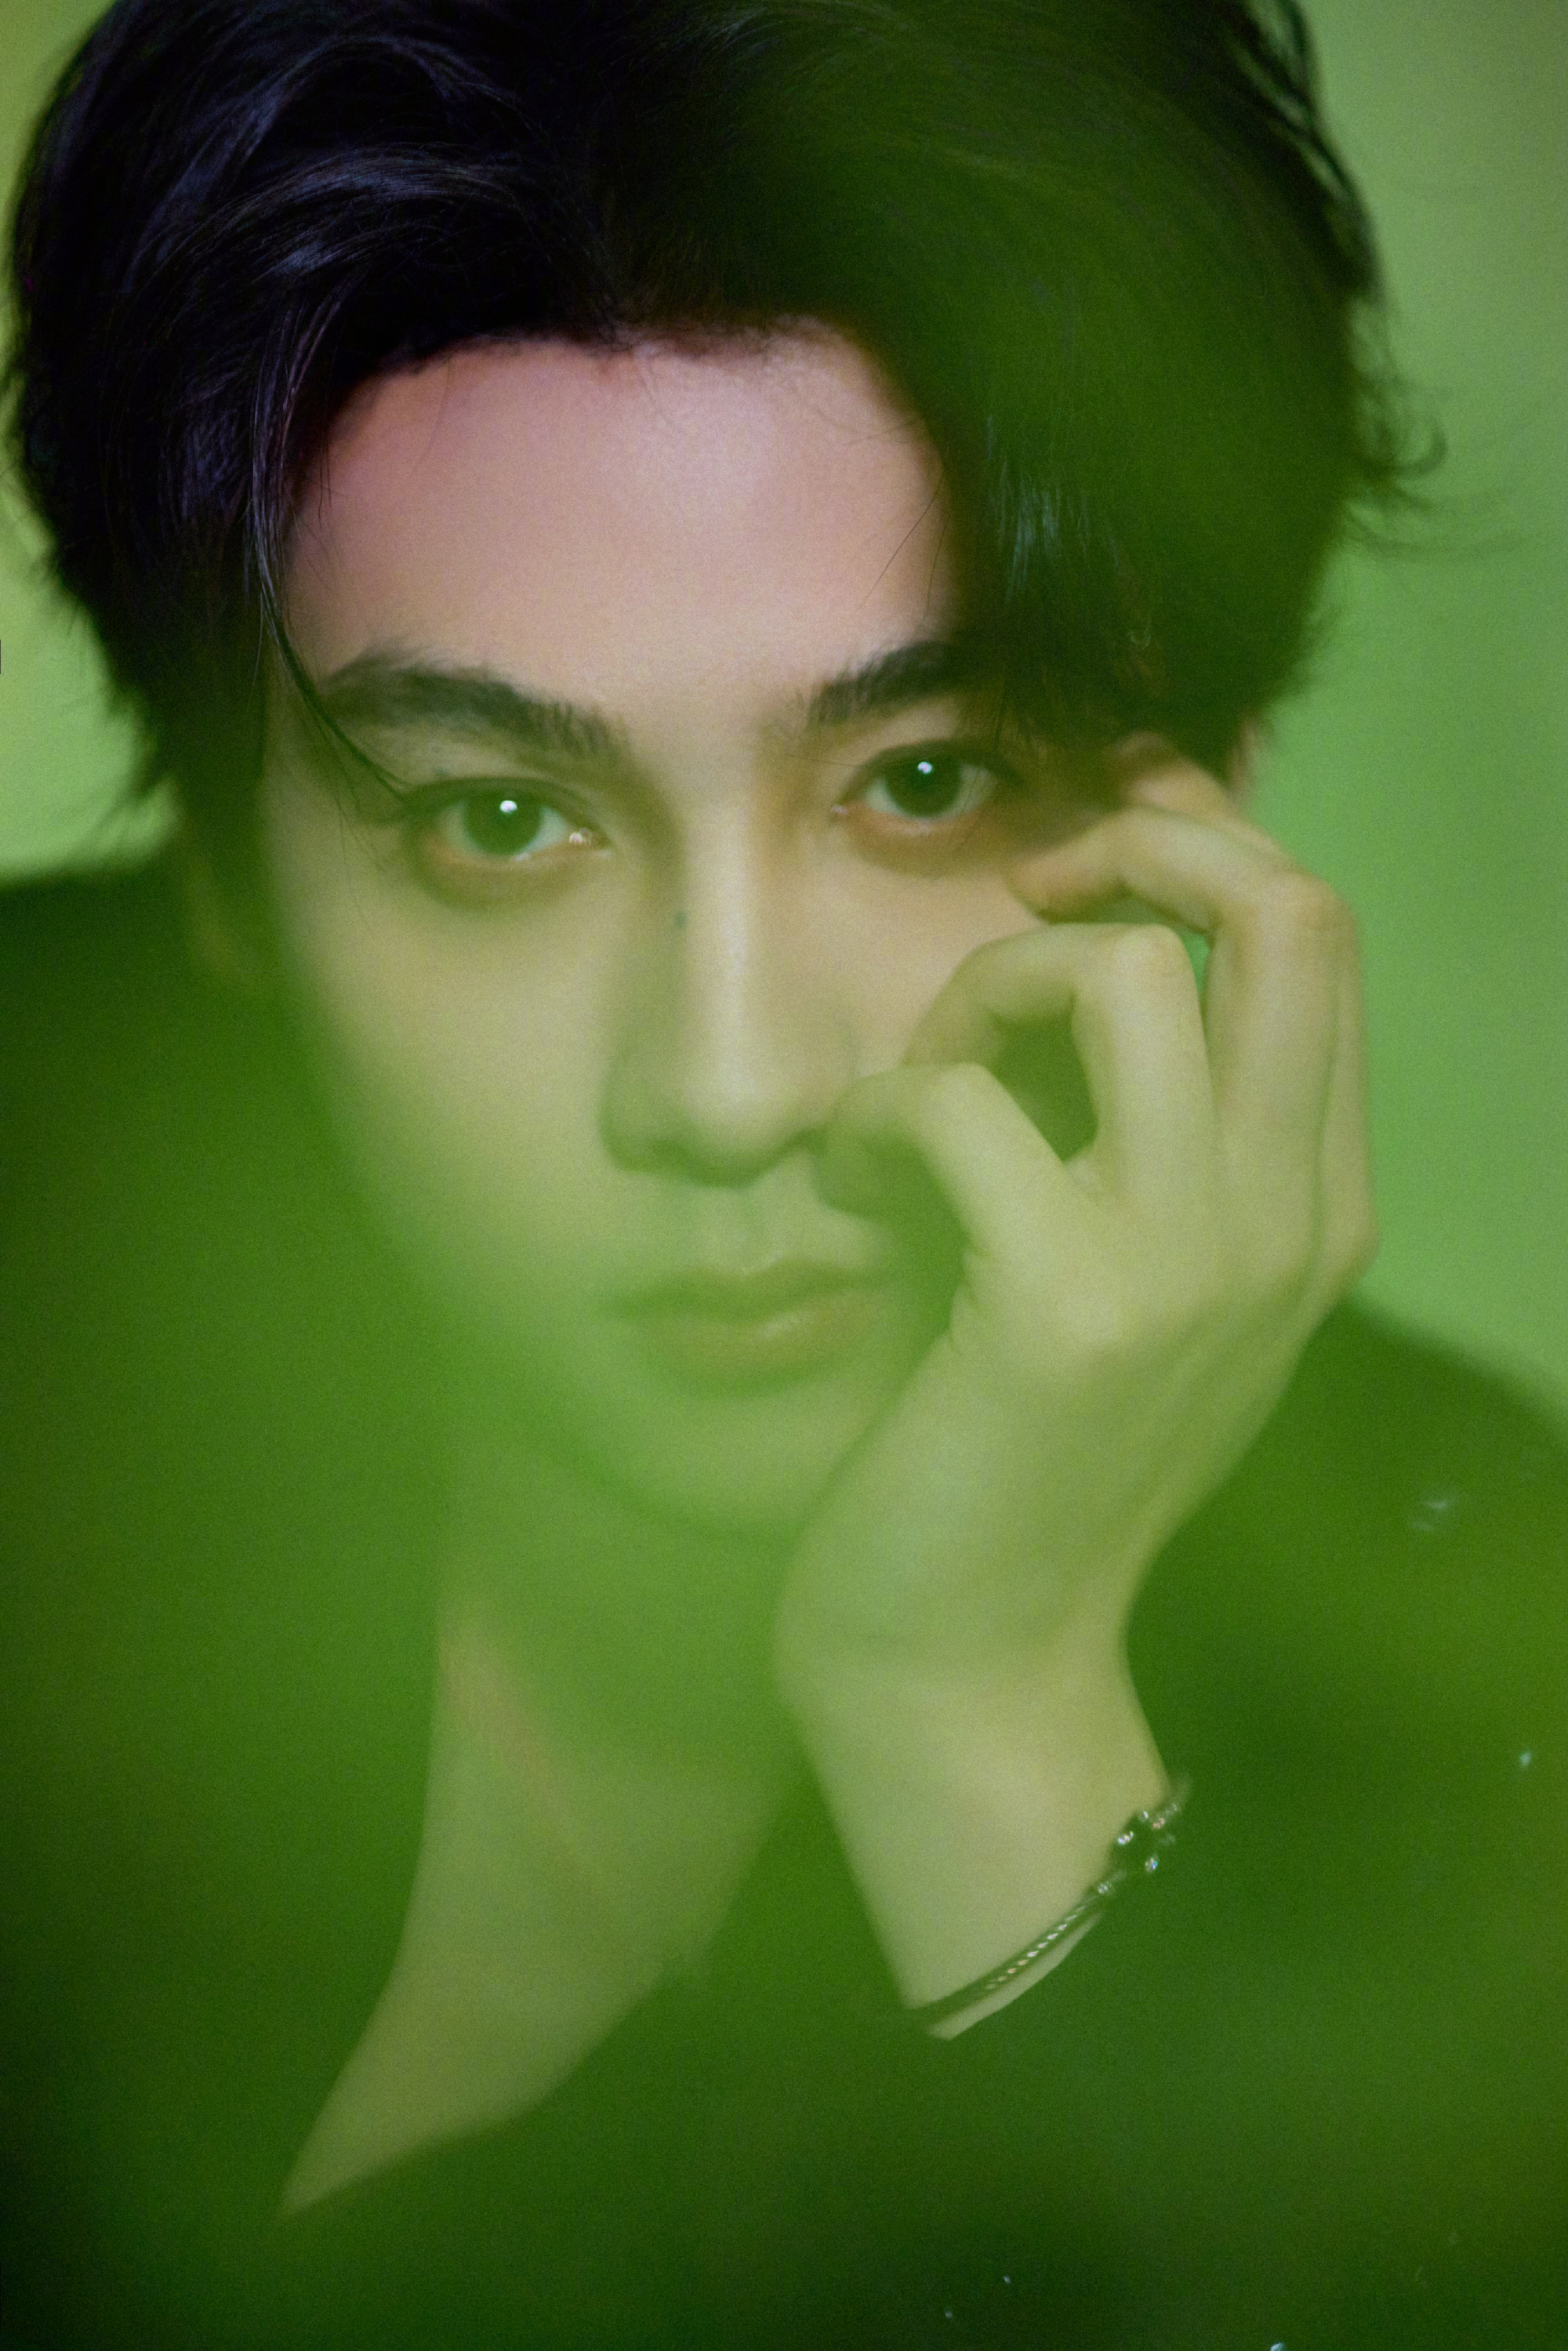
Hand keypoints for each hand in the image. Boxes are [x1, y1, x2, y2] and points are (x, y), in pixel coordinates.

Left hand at [773, 754, 1374, 2008]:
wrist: (978, 1657)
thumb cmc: (1030, 1456)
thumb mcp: (1140, 1284)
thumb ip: (1161, 1136)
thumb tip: (1092, 948)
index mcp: (1319, 1206)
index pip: (1318, 941)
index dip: (1201, 844)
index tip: (1080, 864)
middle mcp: (1290, 1220)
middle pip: (1288, 915)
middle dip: (1140, 845)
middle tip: (1029, 897)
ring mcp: (1194, 1262)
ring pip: (1128, 976)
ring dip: (991, 991)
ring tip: (929, 1086)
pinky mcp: (1065, 1308)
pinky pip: (960, 1103)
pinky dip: (881, 1115)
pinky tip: (853, 1183)